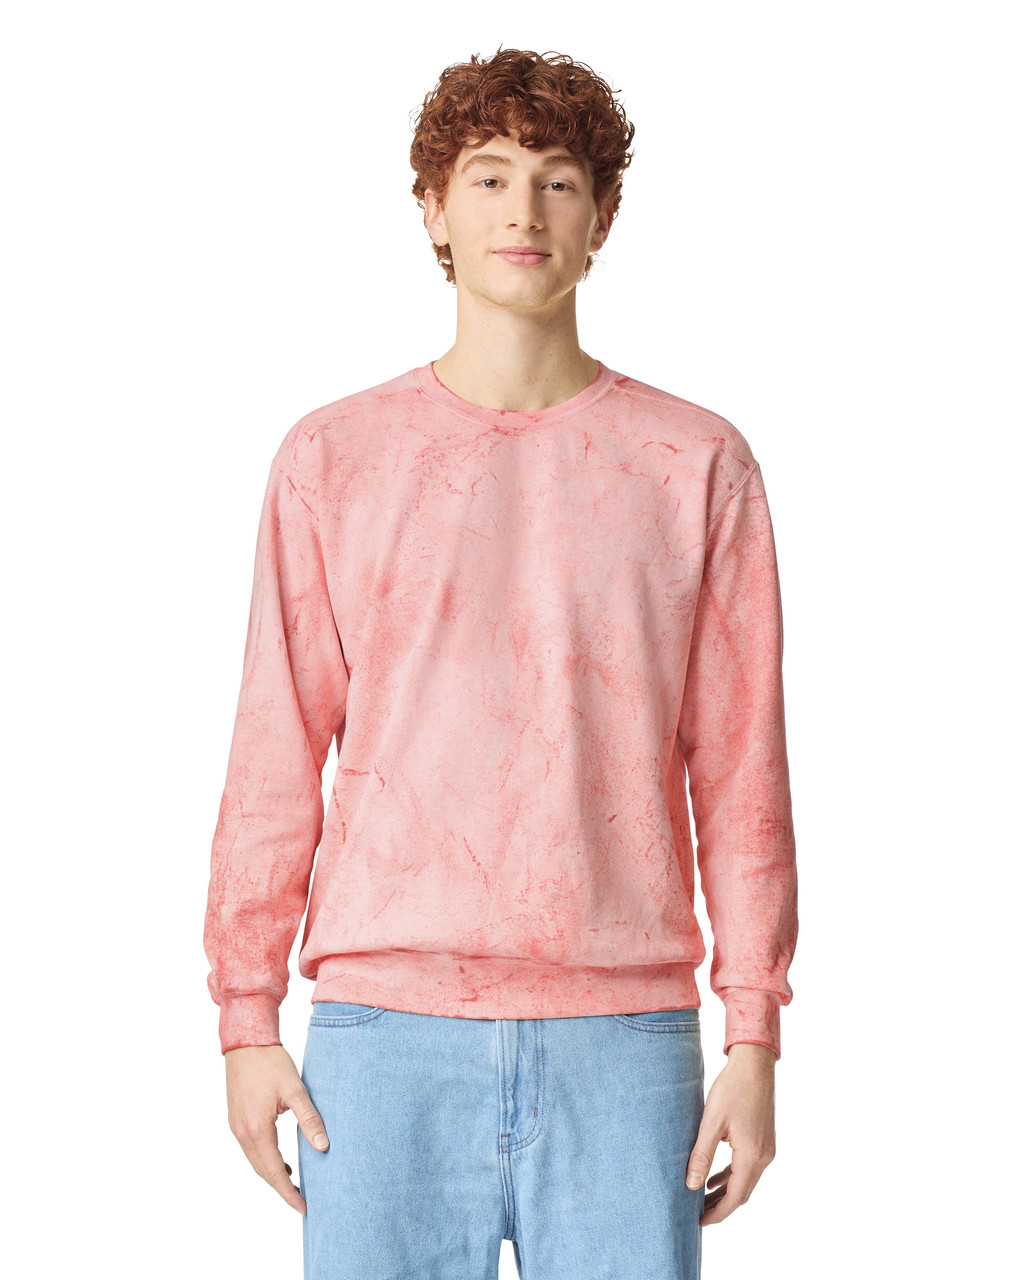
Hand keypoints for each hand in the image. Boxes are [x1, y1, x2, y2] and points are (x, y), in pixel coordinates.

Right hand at [225, 1044, 328, 1214]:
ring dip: (273, 1174)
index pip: (275, 1172)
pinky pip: (251, 1149)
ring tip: (294, 1182)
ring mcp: (236, 1127)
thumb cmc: (271, 1062)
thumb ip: (309, 1118)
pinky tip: (281, 1159)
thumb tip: (323, 1147)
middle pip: (263, 1171)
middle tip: (302, 1200)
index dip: (289, 1192)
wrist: (246, 1042)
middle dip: (281, 1188)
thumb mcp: (295, 1089)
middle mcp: (242, 1133)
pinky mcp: (236, 1119)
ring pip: (255, 1161)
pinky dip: (265, 1160)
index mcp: (257, 1129)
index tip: (303, 1207)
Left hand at [685, 1042, 776, 1225]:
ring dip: (726, 1191)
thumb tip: (691, 1184)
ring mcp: (767, 1149)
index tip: (700, 1222)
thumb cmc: (732, 1089)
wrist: (754, 1065)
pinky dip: (732, 1175)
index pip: (735, 1197)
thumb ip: (701, 1154)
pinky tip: (715, 1177)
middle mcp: (764, 1157)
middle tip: (698, 1215)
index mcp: (752, 1155)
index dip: (718, 1212)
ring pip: (746, 1180)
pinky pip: (749, 1167)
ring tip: (703, 1199)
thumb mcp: (711, 1122)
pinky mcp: (765, 1140)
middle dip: (721, 1206)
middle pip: (742, 1193)